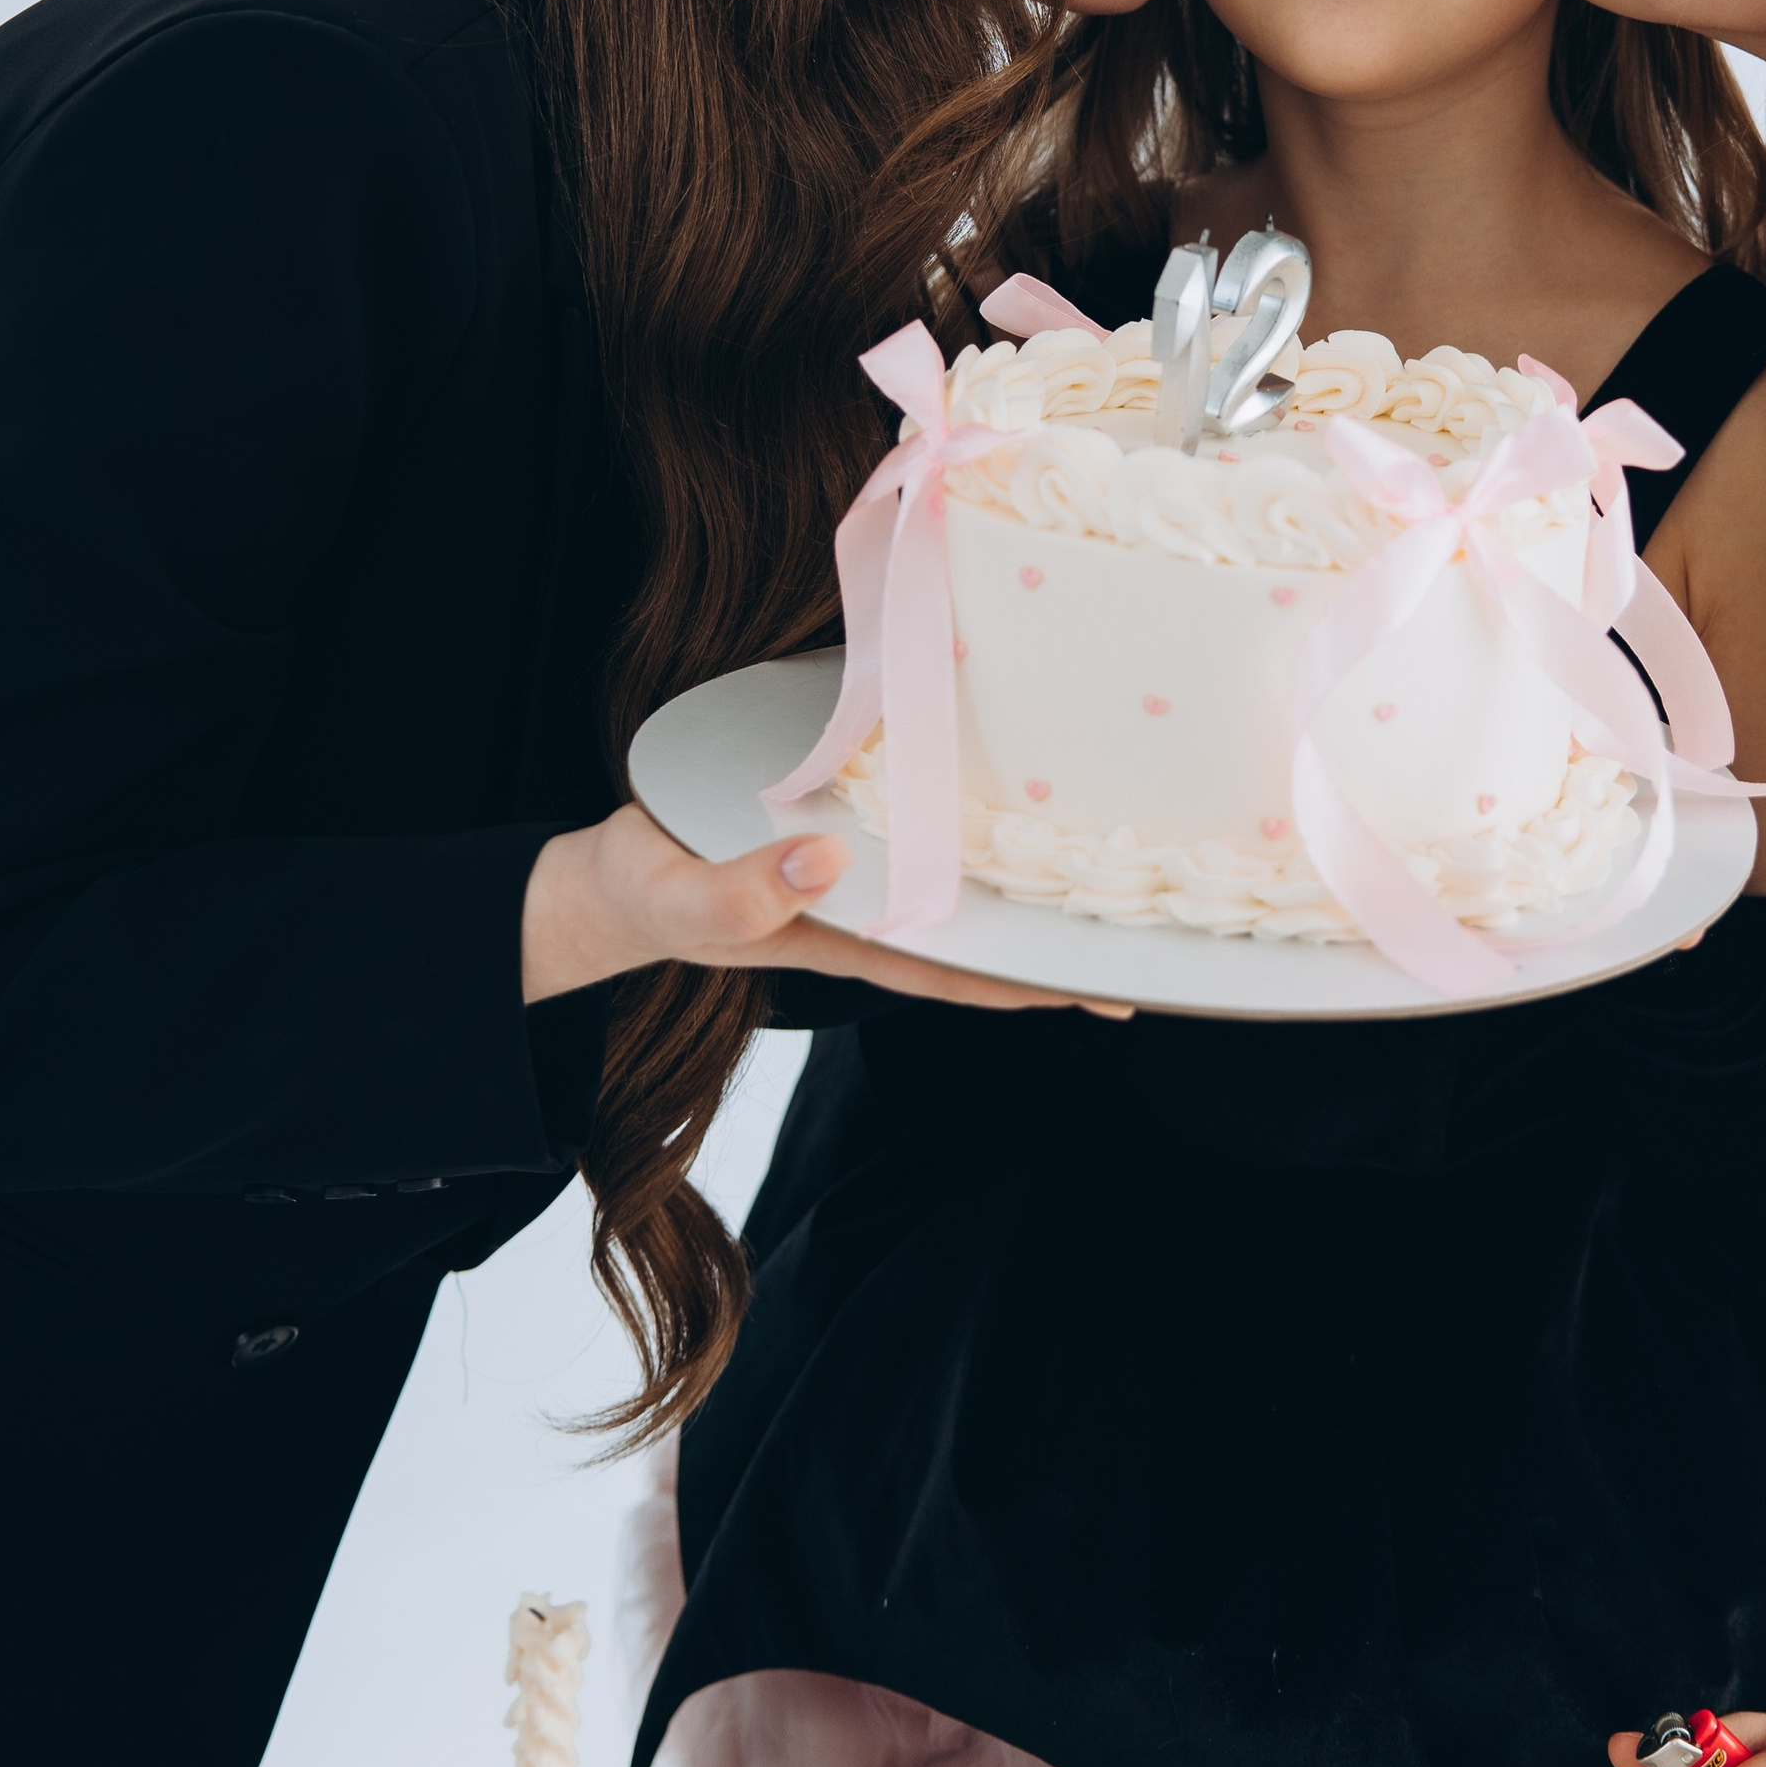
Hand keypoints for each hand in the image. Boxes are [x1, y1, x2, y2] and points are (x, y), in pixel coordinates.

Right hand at [521, 805, 1125, 1017]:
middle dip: (1061, 933)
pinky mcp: (844, 822)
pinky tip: (1016, 782)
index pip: (962, 968)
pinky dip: (973, 812)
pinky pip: (926, 824)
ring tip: (1117, 852)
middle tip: (1156, 922)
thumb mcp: (680, 899)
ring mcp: (861, 868)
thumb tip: (825, 864)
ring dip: (1031, 873)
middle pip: (984, 927)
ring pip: (965, 877)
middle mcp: (870, 906)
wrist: (609, 877)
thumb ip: (742, 893)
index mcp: (846, 936)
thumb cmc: (645, 894)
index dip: (1036, 978)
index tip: (1111, 984)